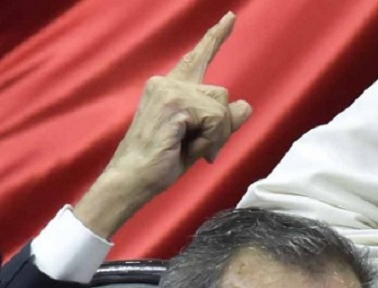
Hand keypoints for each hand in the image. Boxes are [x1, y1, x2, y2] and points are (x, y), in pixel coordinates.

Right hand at [109, 11, 251, 193]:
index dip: (215, 39)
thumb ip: (221, 122)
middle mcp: (166, 83)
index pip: (197, 59)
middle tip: (204, 151)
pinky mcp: (175, 103)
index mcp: (168, 89)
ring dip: (217, 135)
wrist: (132, 180)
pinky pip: (215, 118)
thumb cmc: (159, 164)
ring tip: (196, 151)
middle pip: (220, 93)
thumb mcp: (198, 140)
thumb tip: (245, 106)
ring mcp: (169, 90)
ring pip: (220, 106)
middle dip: (221, 126)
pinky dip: (211, 139)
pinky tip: (191, 149)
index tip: (230, 18)